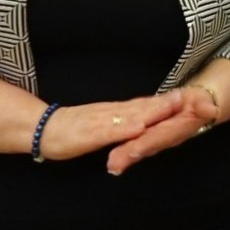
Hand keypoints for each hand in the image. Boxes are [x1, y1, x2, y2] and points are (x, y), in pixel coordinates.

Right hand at [37, 94, 183, 163]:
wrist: (42, 129)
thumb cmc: (71, 128)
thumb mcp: (100, 123)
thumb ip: (119, 120)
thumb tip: (140, 119)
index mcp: (114, 110)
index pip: (143, 103)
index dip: (164, 100)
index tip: (186, 96)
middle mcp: (111, 112)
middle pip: (142, 105)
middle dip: (165, 102)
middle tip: (188, 96)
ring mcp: (101, 121)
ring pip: (131, 115)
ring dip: (152, 111)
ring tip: (172, 106)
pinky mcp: (90, 134)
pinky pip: (110, 131)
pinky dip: (125, 129)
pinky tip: (140, 128)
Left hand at [105, 84, 222, 175]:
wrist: (198, 108)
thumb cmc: (200, 105)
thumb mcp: (205, 103)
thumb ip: (206, 107)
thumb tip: (211, 110)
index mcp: (175, 130)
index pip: (159, 137)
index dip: (147, 143)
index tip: (133, 150)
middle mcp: (163, 138)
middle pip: (145, 147)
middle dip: (129, 155)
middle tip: (113, 165)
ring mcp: (154, 138)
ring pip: (137, 146)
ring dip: (124, 155)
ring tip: (111, 166)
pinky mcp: (146, 134)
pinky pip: (133, 139)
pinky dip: (122, 146)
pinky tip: (110, 151)